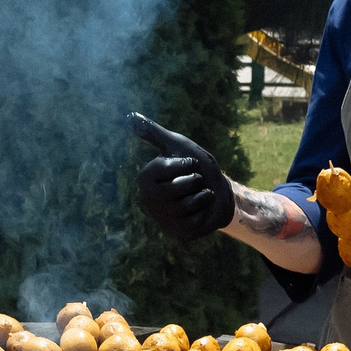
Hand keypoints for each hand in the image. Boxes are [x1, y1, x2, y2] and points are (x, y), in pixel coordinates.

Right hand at [130, 113, 234, 240]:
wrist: (220, 192)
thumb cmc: (197, 167)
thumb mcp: (178, 146)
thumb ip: (154, 133)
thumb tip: (130, 116)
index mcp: (144, 179)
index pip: (165, 168)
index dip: (185, 164)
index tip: (188, 165)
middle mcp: (147, 201)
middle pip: (178, 186)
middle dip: (195, 180)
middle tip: (194, 183)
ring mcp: (162, 219)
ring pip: (189, 202)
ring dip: (202, 195)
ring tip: (198, 196)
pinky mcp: (178, 233)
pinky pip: (197, 218)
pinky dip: (206, 210)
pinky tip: (202, 211)